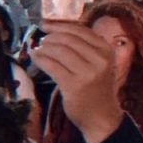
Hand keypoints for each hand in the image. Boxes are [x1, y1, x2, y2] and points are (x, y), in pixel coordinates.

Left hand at [32, 24, 122, 142]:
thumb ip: (87, 48)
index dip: (61, 26)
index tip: (47, 25)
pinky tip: (35, 58)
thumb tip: (59, 31)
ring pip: (60, 51)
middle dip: (51, 37)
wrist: (102, 117)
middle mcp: (99, 59)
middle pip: (69, 39)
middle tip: (41, 39)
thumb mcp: (100, 64)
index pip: (81, 31)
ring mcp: (87, 73)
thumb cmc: (97, 88)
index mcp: (107, 50)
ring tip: (37, 49)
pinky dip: (41, 59)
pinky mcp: (73, 86)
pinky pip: (53, 66)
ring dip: (44, 48)